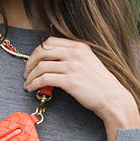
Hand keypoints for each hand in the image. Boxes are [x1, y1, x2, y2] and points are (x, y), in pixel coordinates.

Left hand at [23, 37, 139, 133]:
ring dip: (30, 76)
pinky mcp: (70, 81)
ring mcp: (73, 66)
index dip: (37, 51)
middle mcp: (75, 53)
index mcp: (79, 46)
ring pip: (41, 66)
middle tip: (27, 73)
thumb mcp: (88, 62)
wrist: (112, 98)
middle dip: (30, 62)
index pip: (50, 41)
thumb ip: (72, 57)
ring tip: (27, 84)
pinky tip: (31, 89)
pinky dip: (34, 84)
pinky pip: (44, 79)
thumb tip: (51, 61)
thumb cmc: (100, 84)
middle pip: (42, 51)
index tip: (33, 61)